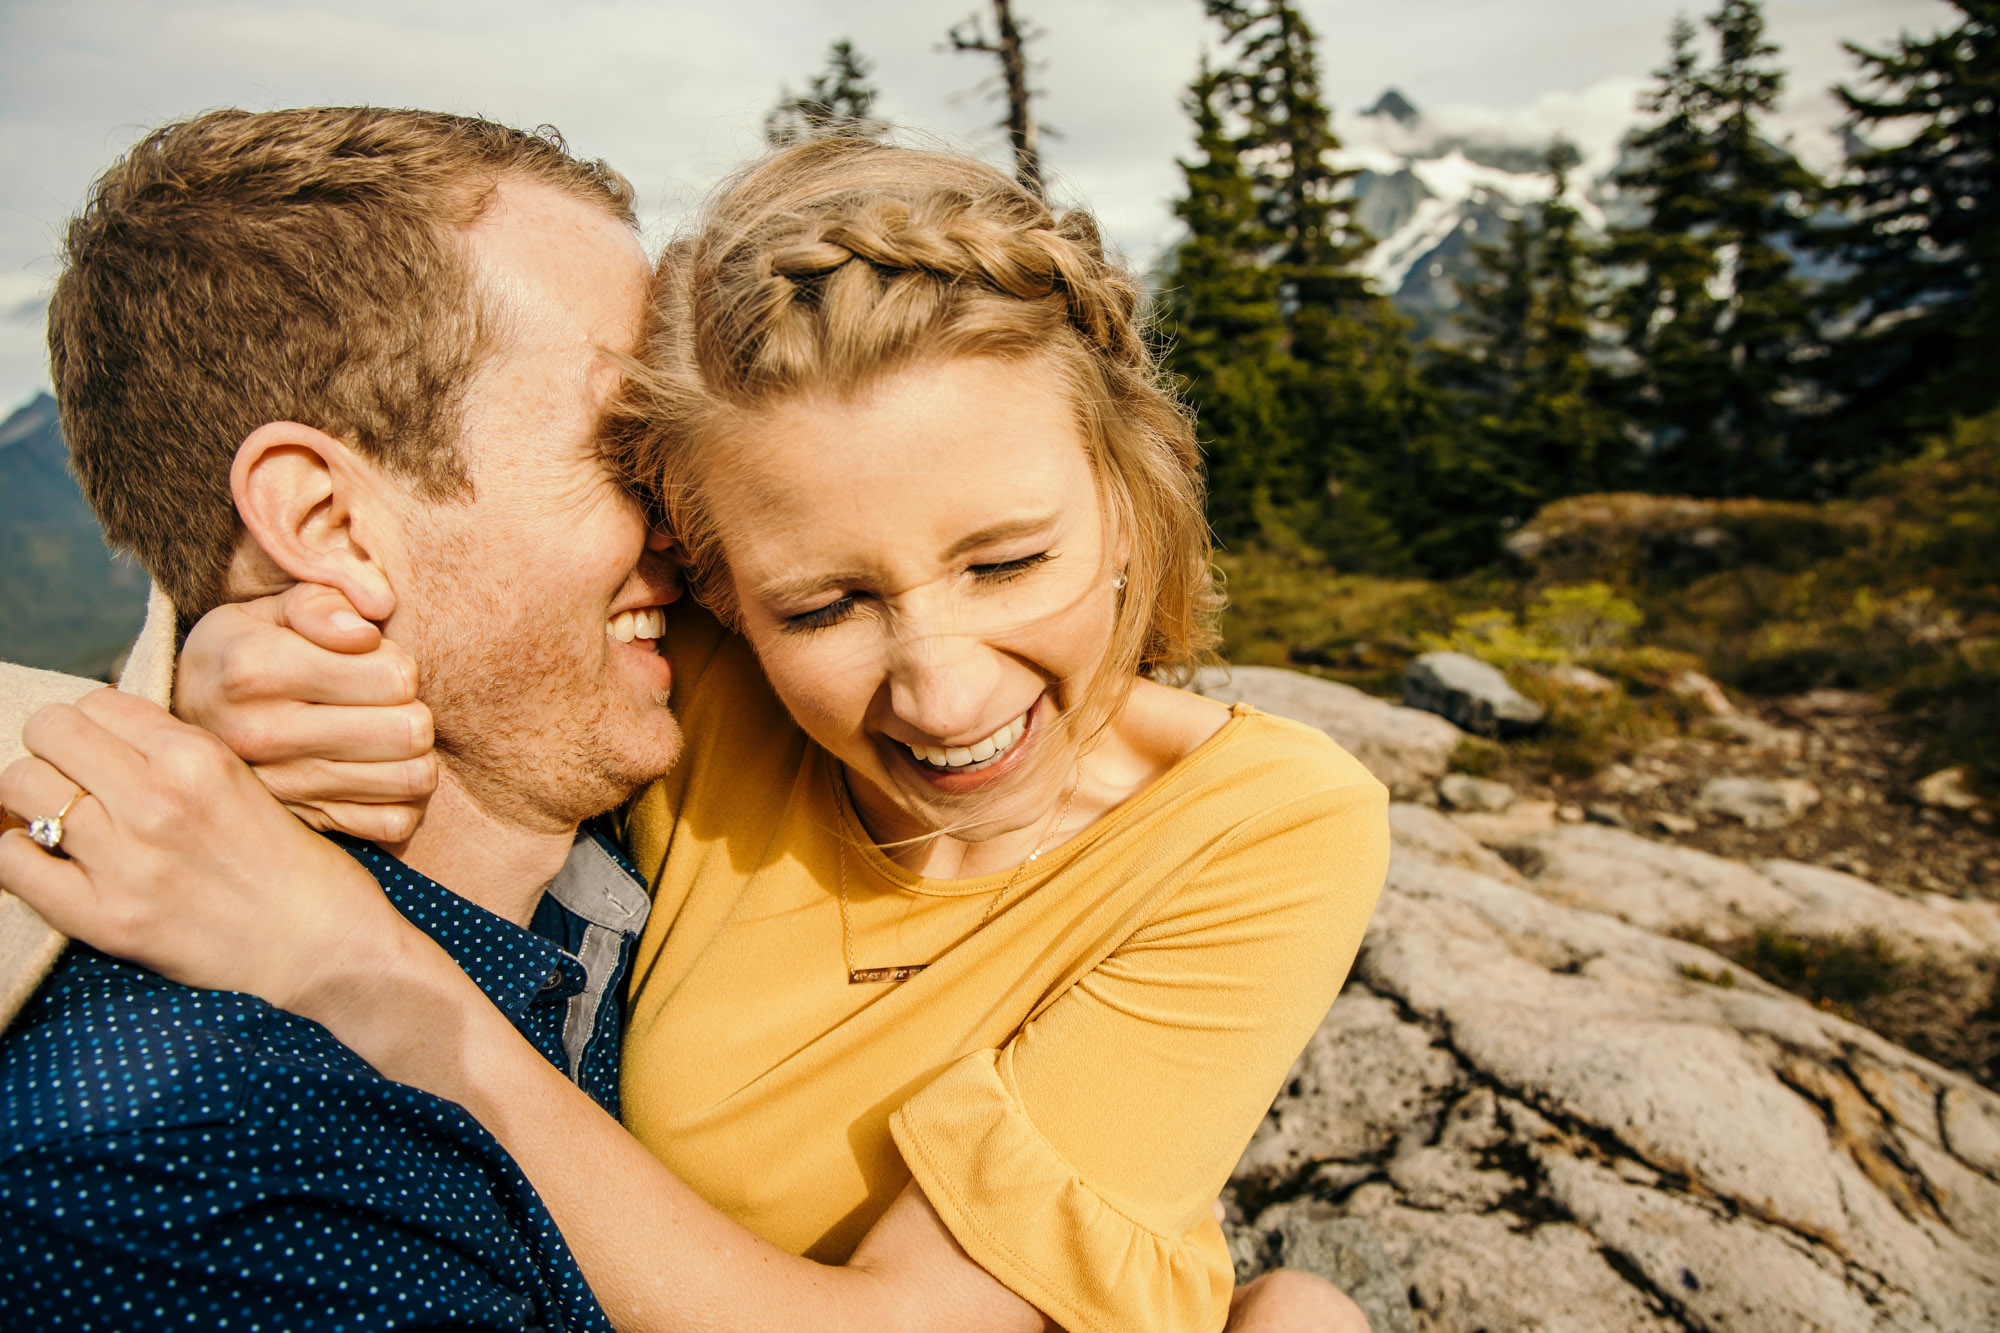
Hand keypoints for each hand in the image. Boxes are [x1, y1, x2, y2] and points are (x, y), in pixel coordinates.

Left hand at [0, 689, 404, 1013]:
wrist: (326, 947)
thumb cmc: (295, 865)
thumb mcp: (244, 783)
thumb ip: (175, 756)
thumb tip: (98, 737)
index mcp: (200, 759)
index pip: (97, 703)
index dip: (95, 724)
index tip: (104, 749)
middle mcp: (159, 801)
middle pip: (49, 734)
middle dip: (54, 750)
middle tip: (75, 779)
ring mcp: (128, 862)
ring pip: (22, 788)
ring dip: (34, 798)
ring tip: (61, 819)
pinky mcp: (107, 919)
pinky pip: (12, 862)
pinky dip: (18, 853)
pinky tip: (48, 860)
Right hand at [175, 583, 435, 842]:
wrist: (183, 726)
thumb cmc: (244, 653)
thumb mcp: (271, 609)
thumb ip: (323, 603)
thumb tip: (365, 633)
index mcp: (258, 669)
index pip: (393, 678)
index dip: (398, 665)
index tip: (374, 664)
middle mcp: (266, 735)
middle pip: (409, 731)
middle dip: (411, 709)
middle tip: (385, 703)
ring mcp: (285, 788)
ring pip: (412, 779)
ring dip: (413, 754)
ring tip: (384, 736)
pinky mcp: (305, 823)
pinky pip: (395, 823)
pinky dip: (400, 799)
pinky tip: (376, 773)